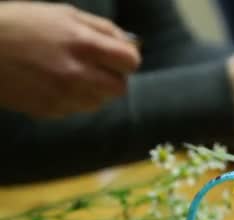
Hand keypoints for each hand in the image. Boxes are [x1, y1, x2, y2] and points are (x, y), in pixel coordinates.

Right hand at [0, 2, 140, 116]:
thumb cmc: (21, 24)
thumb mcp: (64, 15)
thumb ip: (102, 30)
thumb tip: (131, 45)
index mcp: (84, 44)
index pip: (130, 62)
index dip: (127, 60)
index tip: (118, 58)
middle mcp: (77, 73)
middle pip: (119, 88)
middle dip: (113, 78)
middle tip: (97, 69)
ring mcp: (63, 95)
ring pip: (99, 102)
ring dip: (93, 91)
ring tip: (71, 75)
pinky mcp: (49, 110)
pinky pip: (76, 110)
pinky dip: (72, 99)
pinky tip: (53, 84)